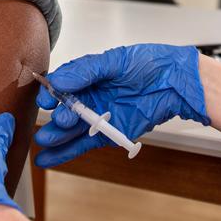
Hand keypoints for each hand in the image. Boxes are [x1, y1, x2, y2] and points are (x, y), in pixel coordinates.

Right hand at [32, 44, 205, 167]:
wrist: (175, 83)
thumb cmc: (148, 65)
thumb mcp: (115, 61)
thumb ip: (86, 71)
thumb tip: (59, 80)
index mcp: (87, 77)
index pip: (61, 86)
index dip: (51, 93)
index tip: (46, 99)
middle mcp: (89, 98)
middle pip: (65, 110)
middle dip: (59, 117)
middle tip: (61, 120)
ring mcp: (97, 118)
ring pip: (71, 130)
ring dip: (57, 136)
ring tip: (46, 140)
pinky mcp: (107, 135)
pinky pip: (83, 145)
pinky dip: (65, 153)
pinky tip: (48, 158)